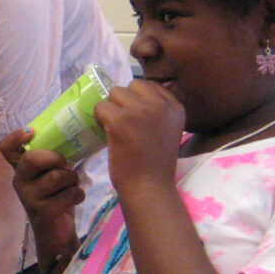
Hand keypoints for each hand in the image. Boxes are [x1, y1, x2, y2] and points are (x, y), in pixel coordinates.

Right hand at [0, 127, 82, 237]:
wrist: (57, 234)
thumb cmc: (56, 197)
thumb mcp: (52, 174)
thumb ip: (54, 158)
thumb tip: (73, 136)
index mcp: (21, 169)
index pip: (6, 148)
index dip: (15, 137)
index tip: (31, 132)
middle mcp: (20, 181)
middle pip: (30, 158)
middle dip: (54, 158)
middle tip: (66, 164)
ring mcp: (29, 198)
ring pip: (56, 176)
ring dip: (72, 178)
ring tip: (73, 185)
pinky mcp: (42, 212)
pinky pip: (68, 193)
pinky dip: (78, 194)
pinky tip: (75, 198)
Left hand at [93, 79, 185, 193]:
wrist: (149, 188)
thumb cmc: (155, 163)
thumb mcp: (167, 130)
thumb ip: (157, 111)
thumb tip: (131, 93)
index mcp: (176, 107)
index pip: (151, 85)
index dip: (138, 99)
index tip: (136, 117)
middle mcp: (161, 105)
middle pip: (132, 85)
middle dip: (124, 101)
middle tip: (125, 123)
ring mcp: (140, 111)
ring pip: (115, 93)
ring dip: (112, 108)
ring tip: (116, 129)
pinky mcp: (120, 120)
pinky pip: (100, 106)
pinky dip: (98, 118)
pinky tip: (107, 133)